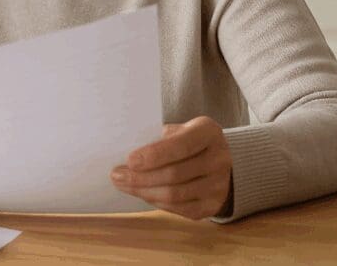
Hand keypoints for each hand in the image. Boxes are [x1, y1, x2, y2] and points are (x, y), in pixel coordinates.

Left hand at [111, 116, 232, 219]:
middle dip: (140, 177)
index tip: (129, 161)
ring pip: (175, 194)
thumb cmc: (185, 139)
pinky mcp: (213, 205)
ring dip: (143, 191)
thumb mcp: (177, 128)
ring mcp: (219, 185)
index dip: (154, 155)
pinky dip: (156, 202)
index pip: (181, 145)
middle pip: (175, 174)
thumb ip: (158, 137)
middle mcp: (219, 158)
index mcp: (208, 132)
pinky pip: (180, 208)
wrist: (215, 157)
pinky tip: (141, 193)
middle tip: (116, 175)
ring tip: (123, 185)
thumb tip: (126, 155)